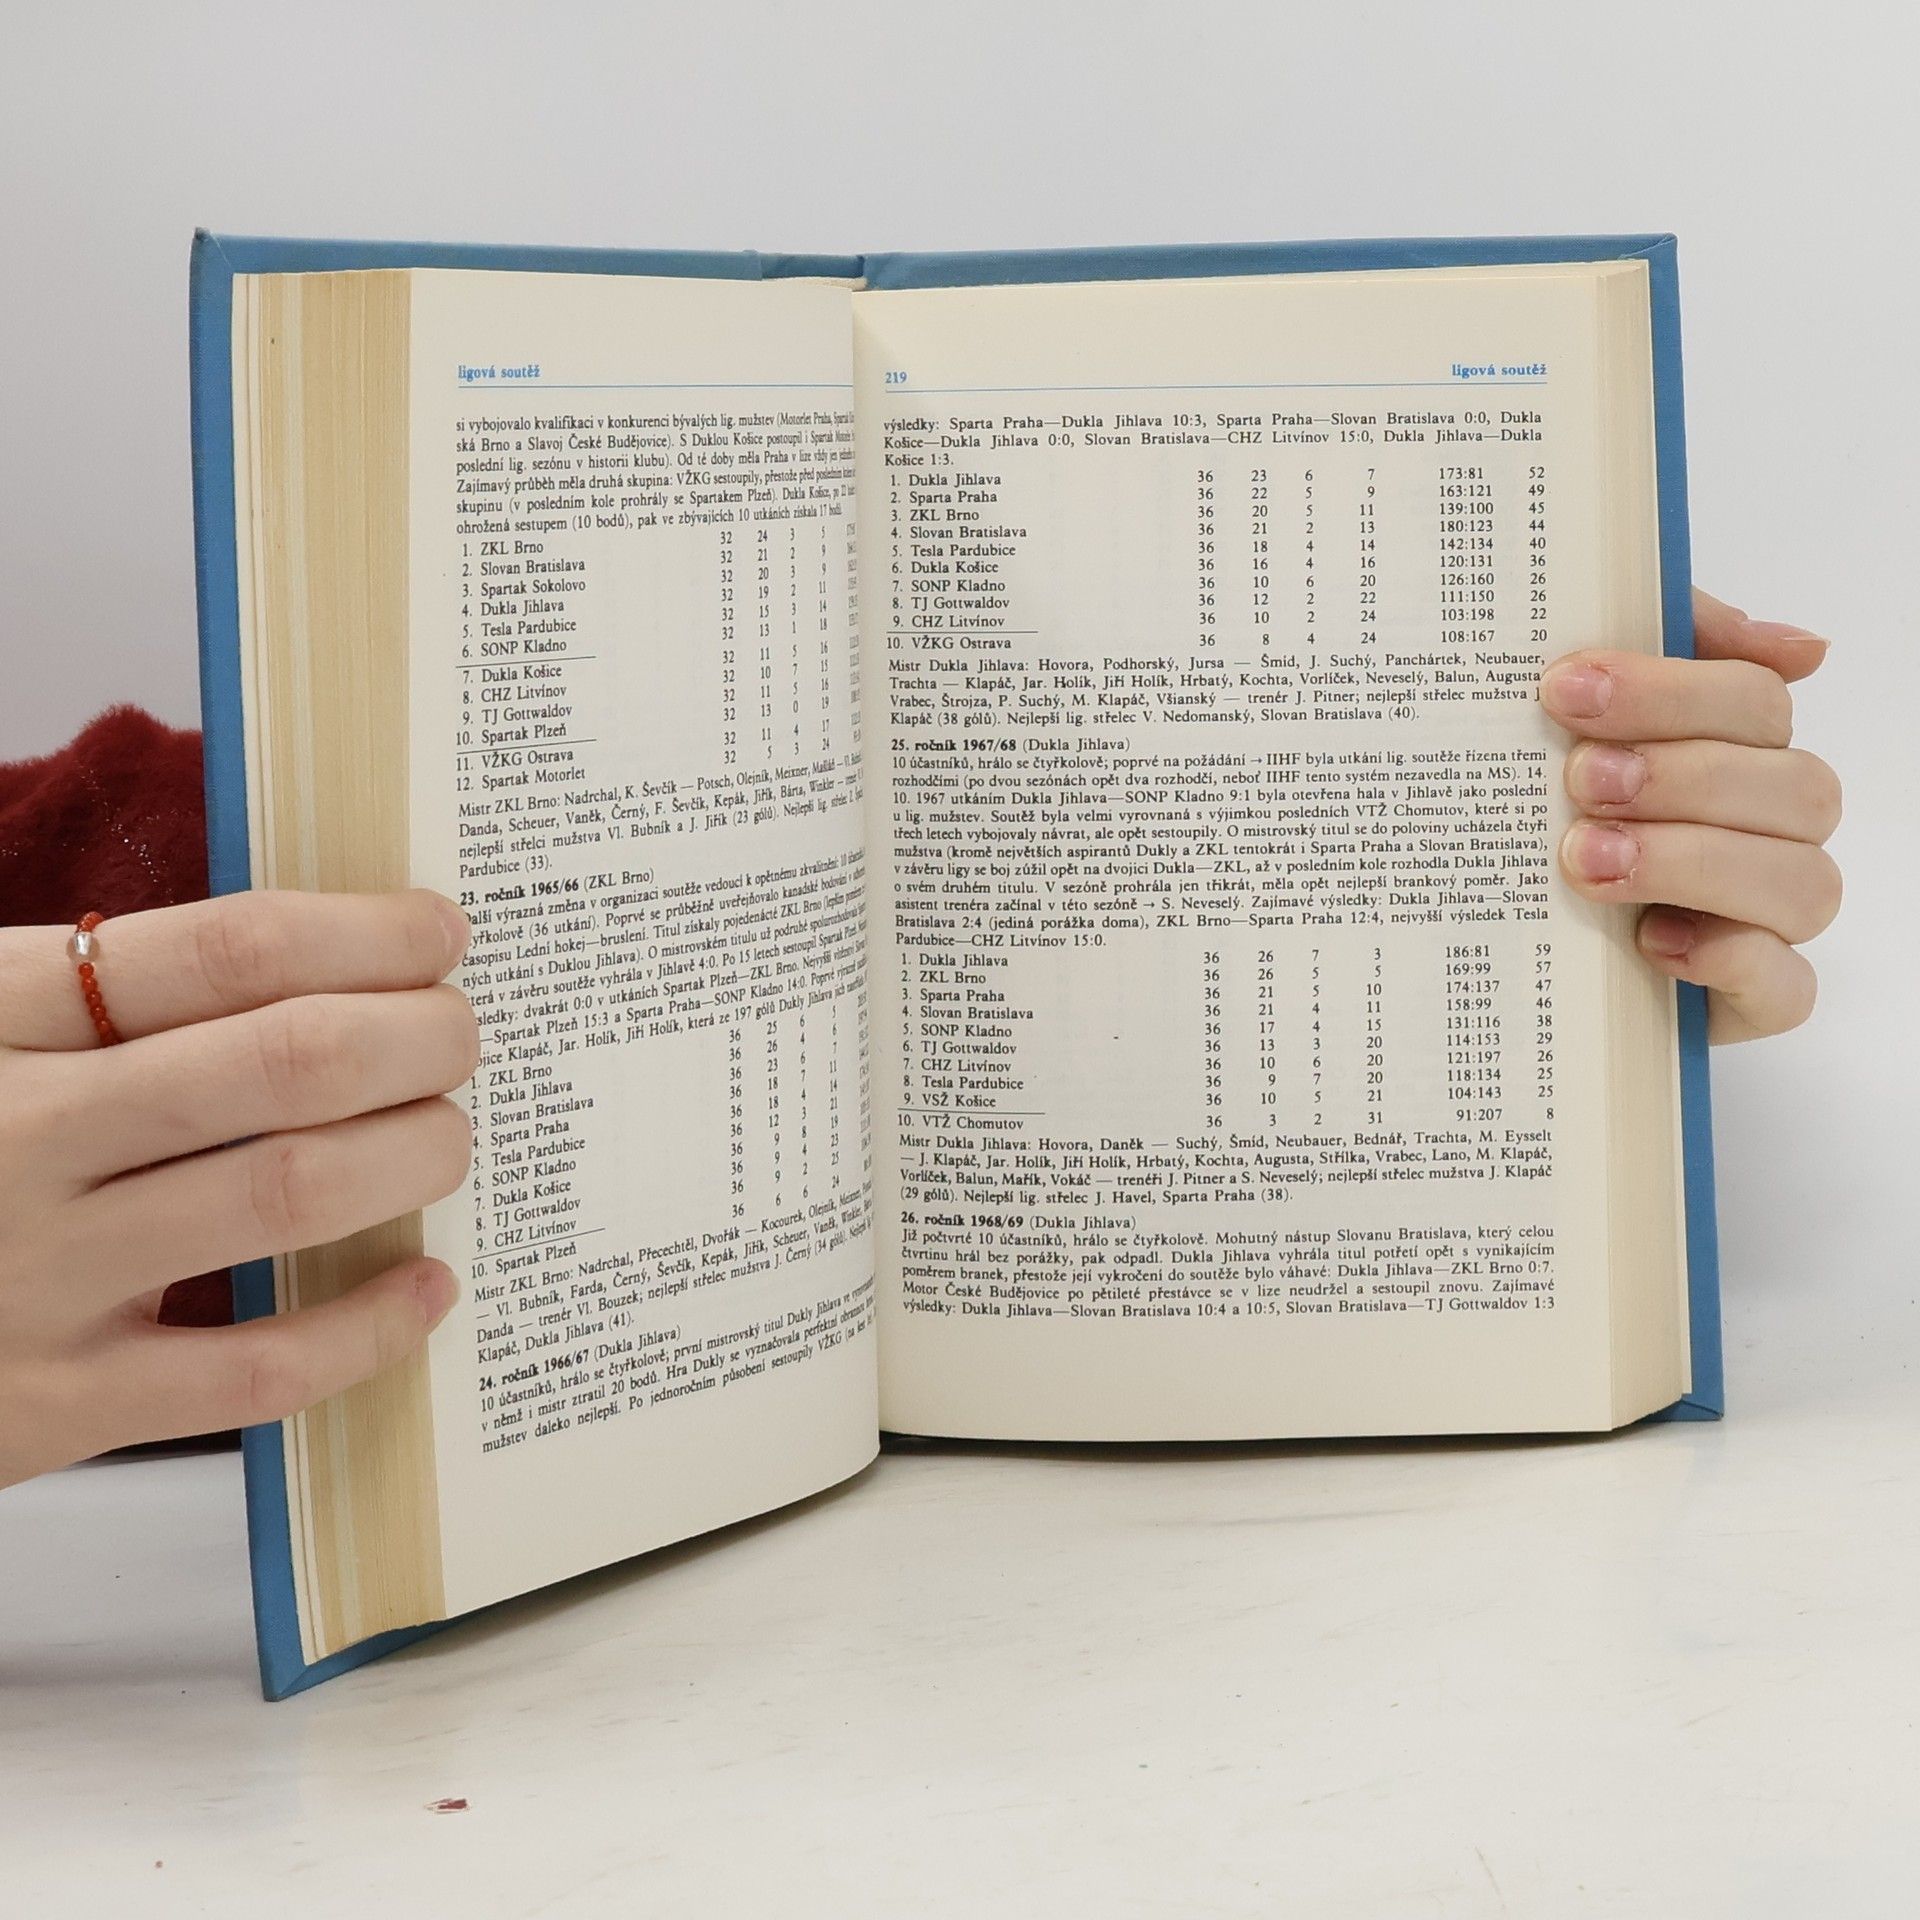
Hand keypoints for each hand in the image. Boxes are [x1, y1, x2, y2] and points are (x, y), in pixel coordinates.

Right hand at [0, 890, 476, 1488]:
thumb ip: (110, 998)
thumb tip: (328, 962)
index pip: (225, 949)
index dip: (363, 936)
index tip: (439, 933)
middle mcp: (17, 1133)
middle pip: (285, 1061)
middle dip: (416, 1037)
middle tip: (460, 1035)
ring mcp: (36, 1272)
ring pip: (288, 1191)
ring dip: (411, 1154)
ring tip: (451, 1135)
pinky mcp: (57, 1401)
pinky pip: (256, 1367)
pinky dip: (367, 1325)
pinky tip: (426, 1282)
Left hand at [1541, 588, 1841, 1042]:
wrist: (1502, 948)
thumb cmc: (1547, 814)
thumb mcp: (1576, 717)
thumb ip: (1664, 644)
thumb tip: (1799, 648)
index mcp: (1737, 751)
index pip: (1754, 701)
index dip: (1669, 691)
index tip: (1565, 689)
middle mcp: (1769, 830)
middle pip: (1793, 786)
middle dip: (1682, 776)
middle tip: (1579, 780)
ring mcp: (1767, 919)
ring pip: (1801, 882)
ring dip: (1694, 861)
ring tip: (1588, 860)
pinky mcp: (1751, 1000)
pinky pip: (1786, 986)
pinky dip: (1728, 959)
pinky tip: (1653, 941)